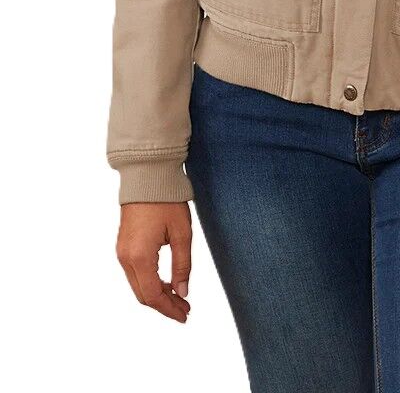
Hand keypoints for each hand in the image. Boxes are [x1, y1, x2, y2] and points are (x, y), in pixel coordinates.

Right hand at [116, 202, 192, 322]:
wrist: (147, 176)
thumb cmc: (166, 201)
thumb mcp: (181, 233)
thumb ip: (182, 265)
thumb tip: (183, 291)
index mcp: (139, 257)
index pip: (153, 295)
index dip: (169, 309)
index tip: (185, 315)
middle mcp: (125, 258)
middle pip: (143, 295)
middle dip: (164, 305)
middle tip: (185, 309)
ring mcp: (121, 252)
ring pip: (138, 286)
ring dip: (157, 295)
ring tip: (179, 297)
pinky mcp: (123, 246)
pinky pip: (135, 274)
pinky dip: (150, 283)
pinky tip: (166, 283)